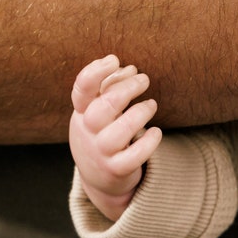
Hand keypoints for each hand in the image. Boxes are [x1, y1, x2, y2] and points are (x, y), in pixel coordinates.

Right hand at [69, 55, 161, 220]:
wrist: (98, 177)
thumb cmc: (101, 132)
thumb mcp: (98, 109)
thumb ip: (111, 86)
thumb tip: (130, 69)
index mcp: (82, 111)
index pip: (82, 89)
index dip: (95, 72)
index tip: (114, 59)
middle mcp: (87, 131)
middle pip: (104, 107)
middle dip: (127, 89)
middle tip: (144, 79)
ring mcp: (100, 152)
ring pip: (120, 132)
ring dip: (140, 113)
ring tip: (152, 105)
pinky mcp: (116, 169)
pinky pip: (134, 157)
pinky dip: (148, 142)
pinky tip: (156, 132)